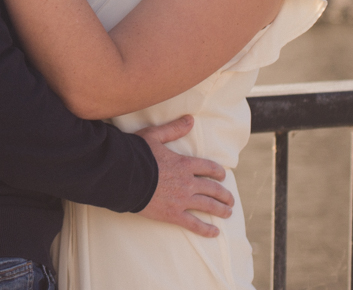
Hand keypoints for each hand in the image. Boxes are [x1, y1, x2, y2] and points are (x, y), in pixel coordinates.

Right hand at [135, 116, 232, 237]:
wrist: (122, 174)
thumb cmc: (136, 153)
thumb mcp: (154, 136)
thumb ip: (173, 129)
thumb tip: (190, 119)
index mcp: (184, 164)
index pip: (209, 168)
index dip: (219, 172)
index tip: (223, 177)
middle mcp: (187, 182)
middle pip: (213, 189)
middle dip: (225, 195)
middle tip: (230, 200)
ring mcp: (181, 200)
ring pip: (208, 206)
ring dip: (221, 210)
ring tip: (228, 213)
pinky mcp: (173, 214)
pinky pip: (194, 224)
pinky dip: (206, 230)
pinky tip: (215, 233)